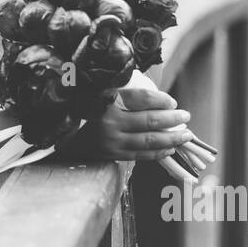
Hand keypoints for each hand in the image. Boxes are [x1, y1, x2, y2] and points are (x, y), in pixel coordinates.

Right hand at [56, 87, 192, 162]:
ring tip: (185, 135)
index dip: (160, 99)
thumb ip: (122, 91)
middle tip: (186, 116)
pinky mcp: (111, 154)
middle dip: (172, 119)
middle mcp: (108, 121)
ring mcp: (110, 140)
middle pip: (149, 120)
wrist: (61, 138)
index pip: (141, 97)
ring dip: (170, 138)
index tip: (172, 101)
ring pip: (148, 140)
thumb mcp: (99, 94)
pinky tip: (169, 149)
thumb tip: (156, 96)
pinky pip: (140, 155)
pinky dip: (157, 152)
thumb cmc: (84, 112)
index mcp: (106, 99)